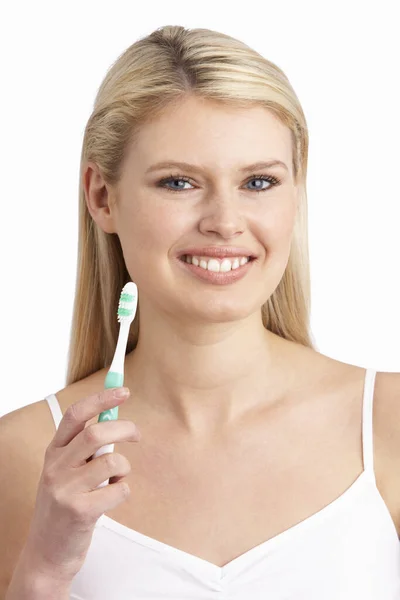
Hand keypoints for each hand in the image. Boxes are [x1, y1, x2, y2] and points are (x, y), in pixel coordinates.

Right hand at [23, 387, 139, 582]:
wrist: (47, 553)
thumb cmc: (64, 505)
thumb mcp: (65, 472)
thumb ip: (84, 448)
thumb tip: (114, 418)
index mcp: (53, 452)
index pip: (75, 415)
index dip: (101, 399)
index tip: (123, 391)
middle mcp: (56, 467)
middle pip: (96, 432)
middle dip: (125, 428)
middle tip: (137, 434)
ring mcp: (66, 490)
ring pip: (112, 460)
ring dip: (124, 467)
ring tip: (116, 478)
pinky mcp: (80, 512)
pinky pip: (119, 489)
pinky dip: (123, 490)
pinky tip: (111, 498)